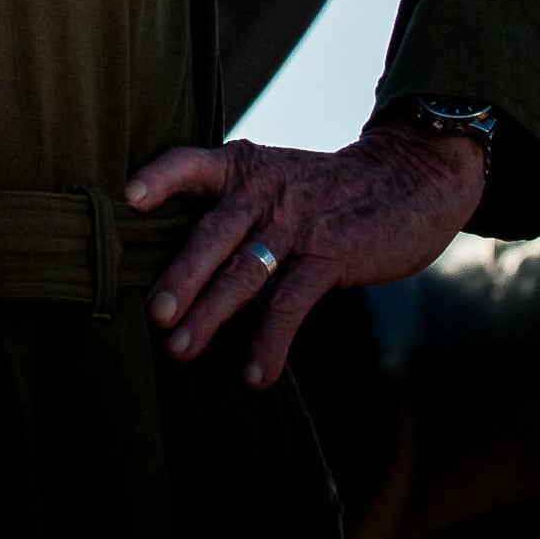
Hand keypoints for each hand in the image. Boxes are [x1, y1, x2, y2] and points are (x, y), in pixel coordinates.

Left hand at [123, 126, 486, 386]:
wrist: (410, 177)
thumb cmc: (328, 188)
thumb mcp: (277, 176)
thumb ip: (235, 209)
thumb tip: (183, 270)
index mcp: (244, 168)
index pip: (192, 164)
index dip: (161, 178)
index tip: (129, 198)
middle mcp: (265, 191)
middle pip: (212, 235)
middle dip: (181, 277)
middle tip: (154, 315)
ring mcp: (299, 223)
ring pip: (246, 273)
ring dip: (212, 315)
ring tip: (181, 349)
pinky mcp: (331, 255)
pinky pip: (291, 303)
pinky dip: (271, 341)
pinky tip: (256, 374)